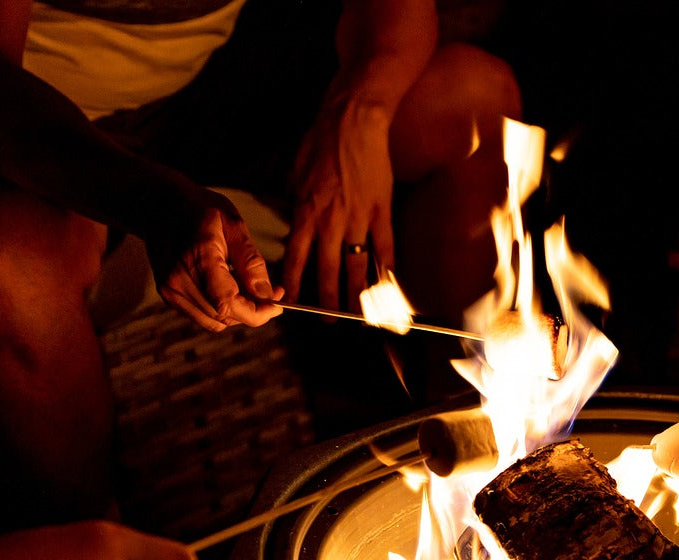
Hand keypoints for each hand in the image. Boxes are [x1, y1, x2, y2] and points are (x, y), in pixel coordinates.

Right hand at [148, 189, 283, 331]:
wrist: (158, 206)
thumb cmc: (200, 210)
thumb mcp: (234, 224)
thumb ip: (250, 262)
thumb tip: (267, 296)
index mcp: (198, 257)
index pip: (228, 302)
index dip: (257, 313)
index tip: (277, 306)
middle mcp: (179, 279)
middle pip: (224, 316)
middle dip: (253, 311)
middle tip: (272, 293)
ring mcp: (170, 290)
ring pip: (215, 321)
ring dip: (238, 313)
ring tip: (250, 288)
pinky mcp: (168, 295)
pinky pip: (202, 316)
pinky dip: (222, 310)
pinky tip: (229, 288)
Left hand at [281, 96, 396, 310]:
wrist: (353, 120)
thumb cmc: (320, 140)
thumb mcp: (294, 170)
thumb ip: (292, 199)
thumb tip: (289, 218)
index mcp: (305, 211)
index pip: (296, 257)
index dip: (294, 282)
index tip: (292, 302)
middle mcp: (330, 221)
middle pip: (328, 271)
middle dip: (327, 300)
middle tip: (329, 321)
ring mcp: (359, 218)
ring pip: (357, 265)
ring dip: (358, 293)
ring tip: (360, 314)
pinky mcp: (381, 210)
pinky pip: (385, 246)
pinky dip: (387, 268)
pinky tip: (389, 285)